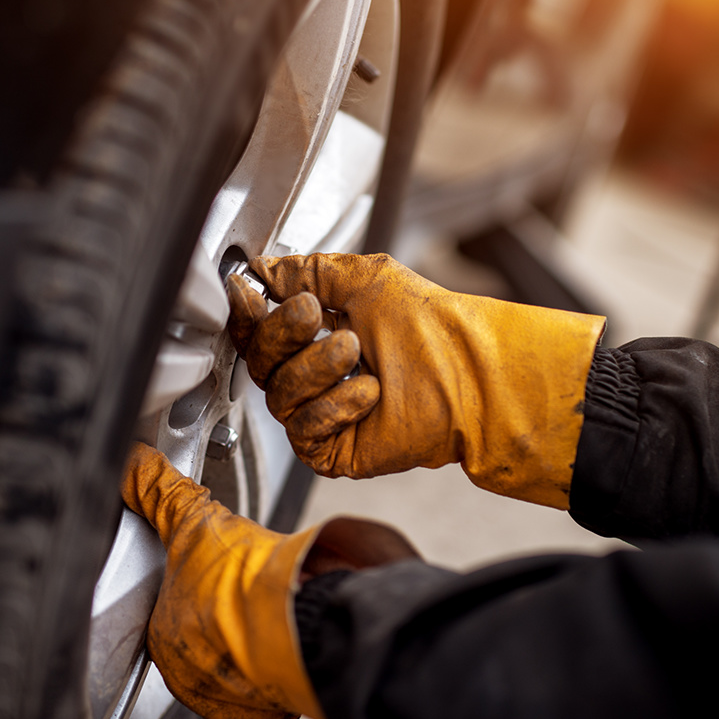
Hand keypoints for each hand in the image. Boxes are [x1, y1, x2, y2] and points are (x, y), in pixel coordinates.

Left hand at [120, 442, 415, 718]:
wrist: (296, 620)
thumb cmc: (242, 585)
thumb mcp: (193, 525)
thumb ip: (161, 494)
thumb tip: (135, 464)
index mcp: (164, 637)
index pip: (167, 617)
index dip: (192, 592)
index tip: (213, 579)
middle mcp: (190, 676)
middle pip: (201, 647)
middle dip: (220, 623)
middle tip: (243, 596)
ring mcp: (228, 698)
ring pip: (232, 672)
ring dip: (246, 650)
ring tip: (265, 618)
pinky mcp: (267, 712)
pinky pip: (267, 699)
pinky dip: (275, 676)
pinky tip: (282, 647)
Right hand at [230, 253, 605, 508]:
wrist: (469, 373)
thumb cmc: (431, 328)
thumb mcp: (366, 279)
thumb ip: (309, 270)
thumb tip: (264, 268)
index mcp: (314, 337)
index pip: (258, 330)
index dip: (249, 313)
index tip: (250, 293)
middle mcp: (312, 377)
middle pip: (259, 361)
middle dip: (283, 333)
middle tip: (315, 314)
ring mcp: (320, 415)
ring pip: (279, 395)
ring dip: (316, 367)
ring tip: (358, 350)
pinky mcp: (331, 451)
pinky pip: (304, 430)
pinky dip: (335, 406)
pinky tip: (371, 393)